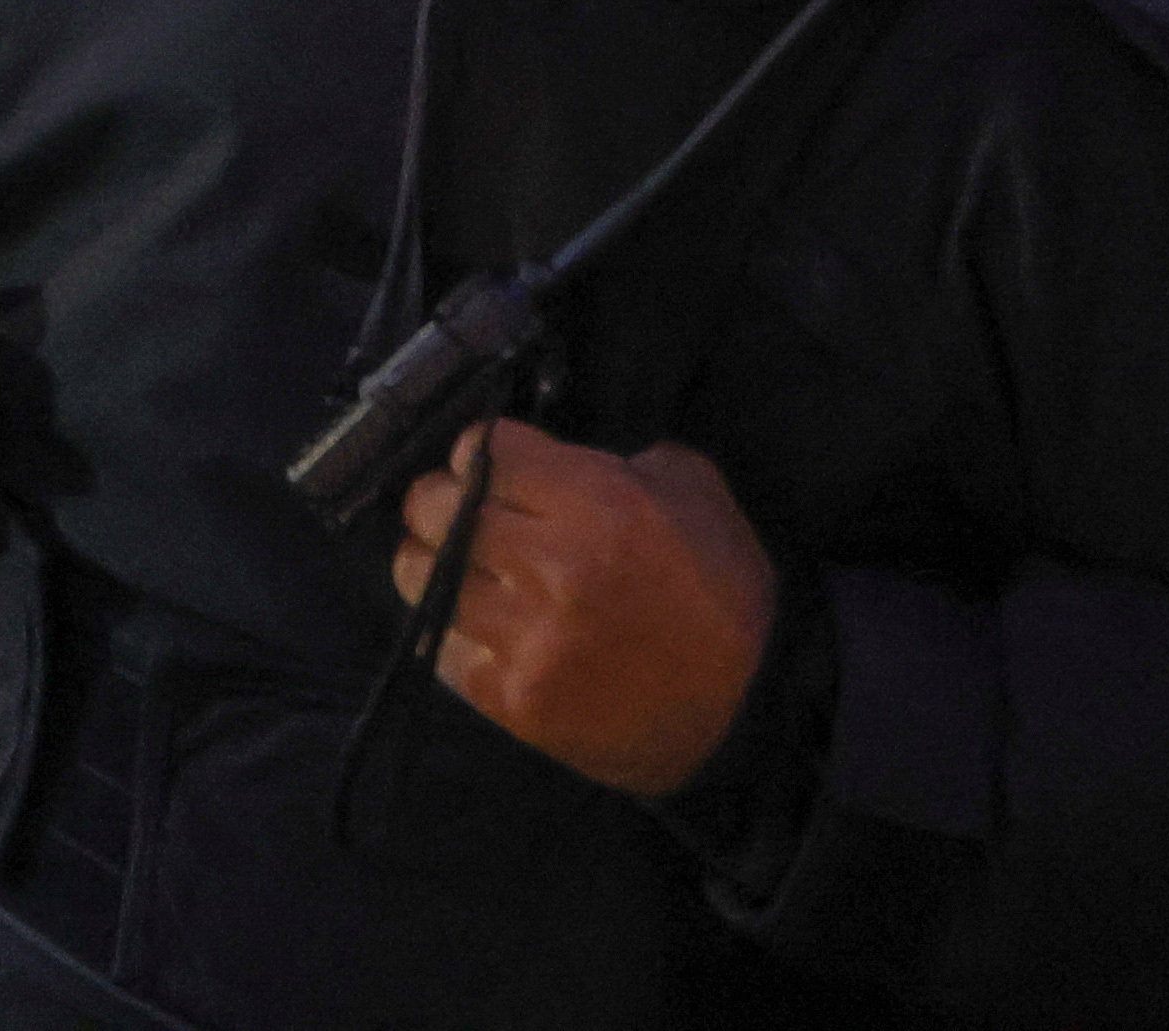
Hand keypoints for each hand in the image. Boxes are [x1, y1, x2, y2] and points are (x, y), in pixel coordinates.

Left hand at [386, 426, 775, 798]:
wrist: (749, 719)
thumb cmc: (727, 598)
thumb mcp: (696, 493)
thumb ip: (621, 457)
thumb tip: (549, 453)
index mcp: (601, 505)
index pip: (487, 450)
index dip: (480, 451)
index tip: (484, 464)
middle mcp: (554, 568)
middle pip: (436, 506)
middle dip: (439, 499)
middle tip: (455, 510)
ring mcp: (528, 639)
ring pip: (418, 574)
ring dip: (428, 561)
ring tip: (454, 565)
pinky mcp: (513, 702)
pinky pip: (440, 647)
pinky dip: (447, 629)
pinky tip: (473, 623)